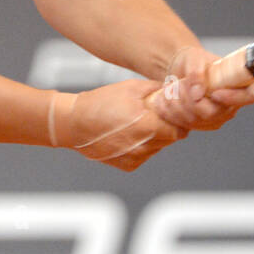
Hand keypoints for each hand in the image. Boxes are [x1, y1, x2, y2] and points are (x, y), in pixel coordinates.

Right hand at [52, 79, 186, 171]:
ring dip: (154, 137)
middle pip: (170, 140)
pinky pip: (144, 155)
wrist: (73, 124)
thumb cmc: (101, 102)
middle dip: (167, 127)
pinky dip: (142, 146)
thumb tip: (175, 89)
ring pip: (158, 148)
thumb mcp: (131, 87)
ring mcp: (136, 158)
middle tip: (154, 115)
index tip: (174, 114)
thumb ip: (156, 90)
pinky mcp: (128, 165)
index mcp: (148, 126)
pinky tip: (128, 135)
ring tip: (137, 124)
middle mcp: (144, 147)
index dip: (180, 121)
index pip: (180, 131)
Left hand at [149, 45, 253, 130]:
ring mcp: (217, 117)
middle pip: (214, 113)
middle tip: (178, 84)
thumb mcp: (193, 58)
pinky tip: (165, 100)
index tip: (215, 93)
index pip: (248, 96)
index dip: (234, 98)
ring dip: (177, 104)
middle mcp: (232, 105)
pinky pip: (185, 125)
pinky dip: (172, 112)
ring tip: (170, 88)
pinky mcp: (201, 124)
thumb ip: (197, 73)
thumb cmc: (192, 60)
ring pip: (196, 120)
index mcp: (239, 84)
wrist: (180, 71)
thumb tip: (198, 93)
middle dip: (190, 99)